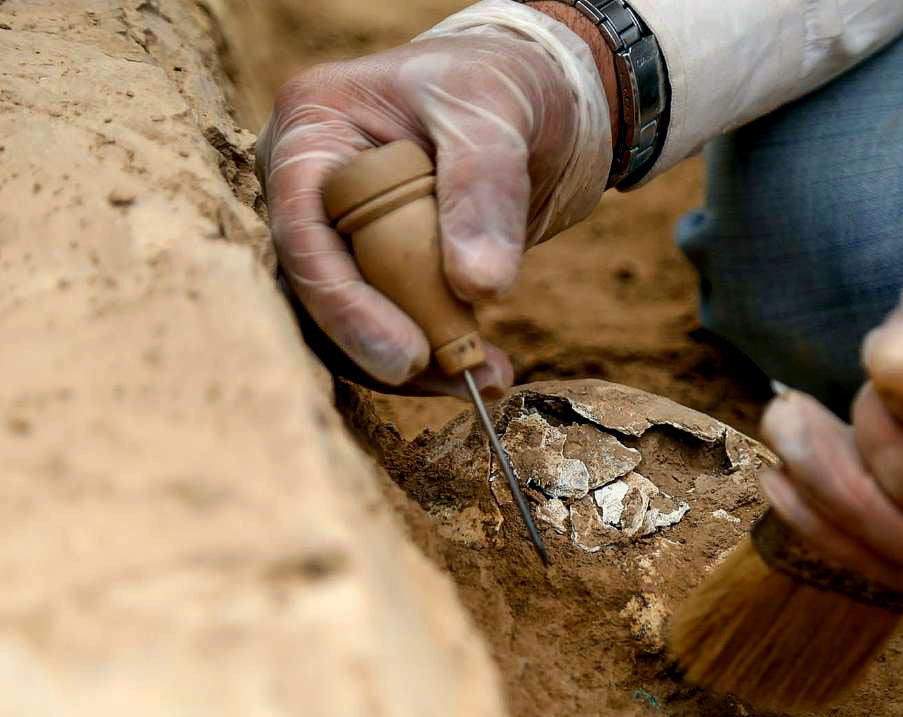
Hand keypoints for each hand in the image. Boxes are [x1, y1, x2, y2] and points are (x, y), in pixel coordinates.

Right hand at [256, 0, 610, 393]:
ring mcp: (337, 234)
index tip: (408, 357)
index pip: (304, 235)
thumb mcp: (495, 114)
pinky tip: (484, 370)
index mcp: (312, 130)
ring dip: (418, 365)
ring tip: (487, 379)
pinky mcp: (376, 270)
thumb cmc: (501, 84)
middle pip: (318, 292)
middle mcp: (308, 188)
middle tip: (465, 379)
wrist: (531, 101)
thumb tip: (478, 285)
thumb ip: (485, 190)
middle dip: (386, 349)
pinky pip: (387, 326)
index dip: (349, 307)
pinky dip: (434, 354)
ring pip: (349, 324)